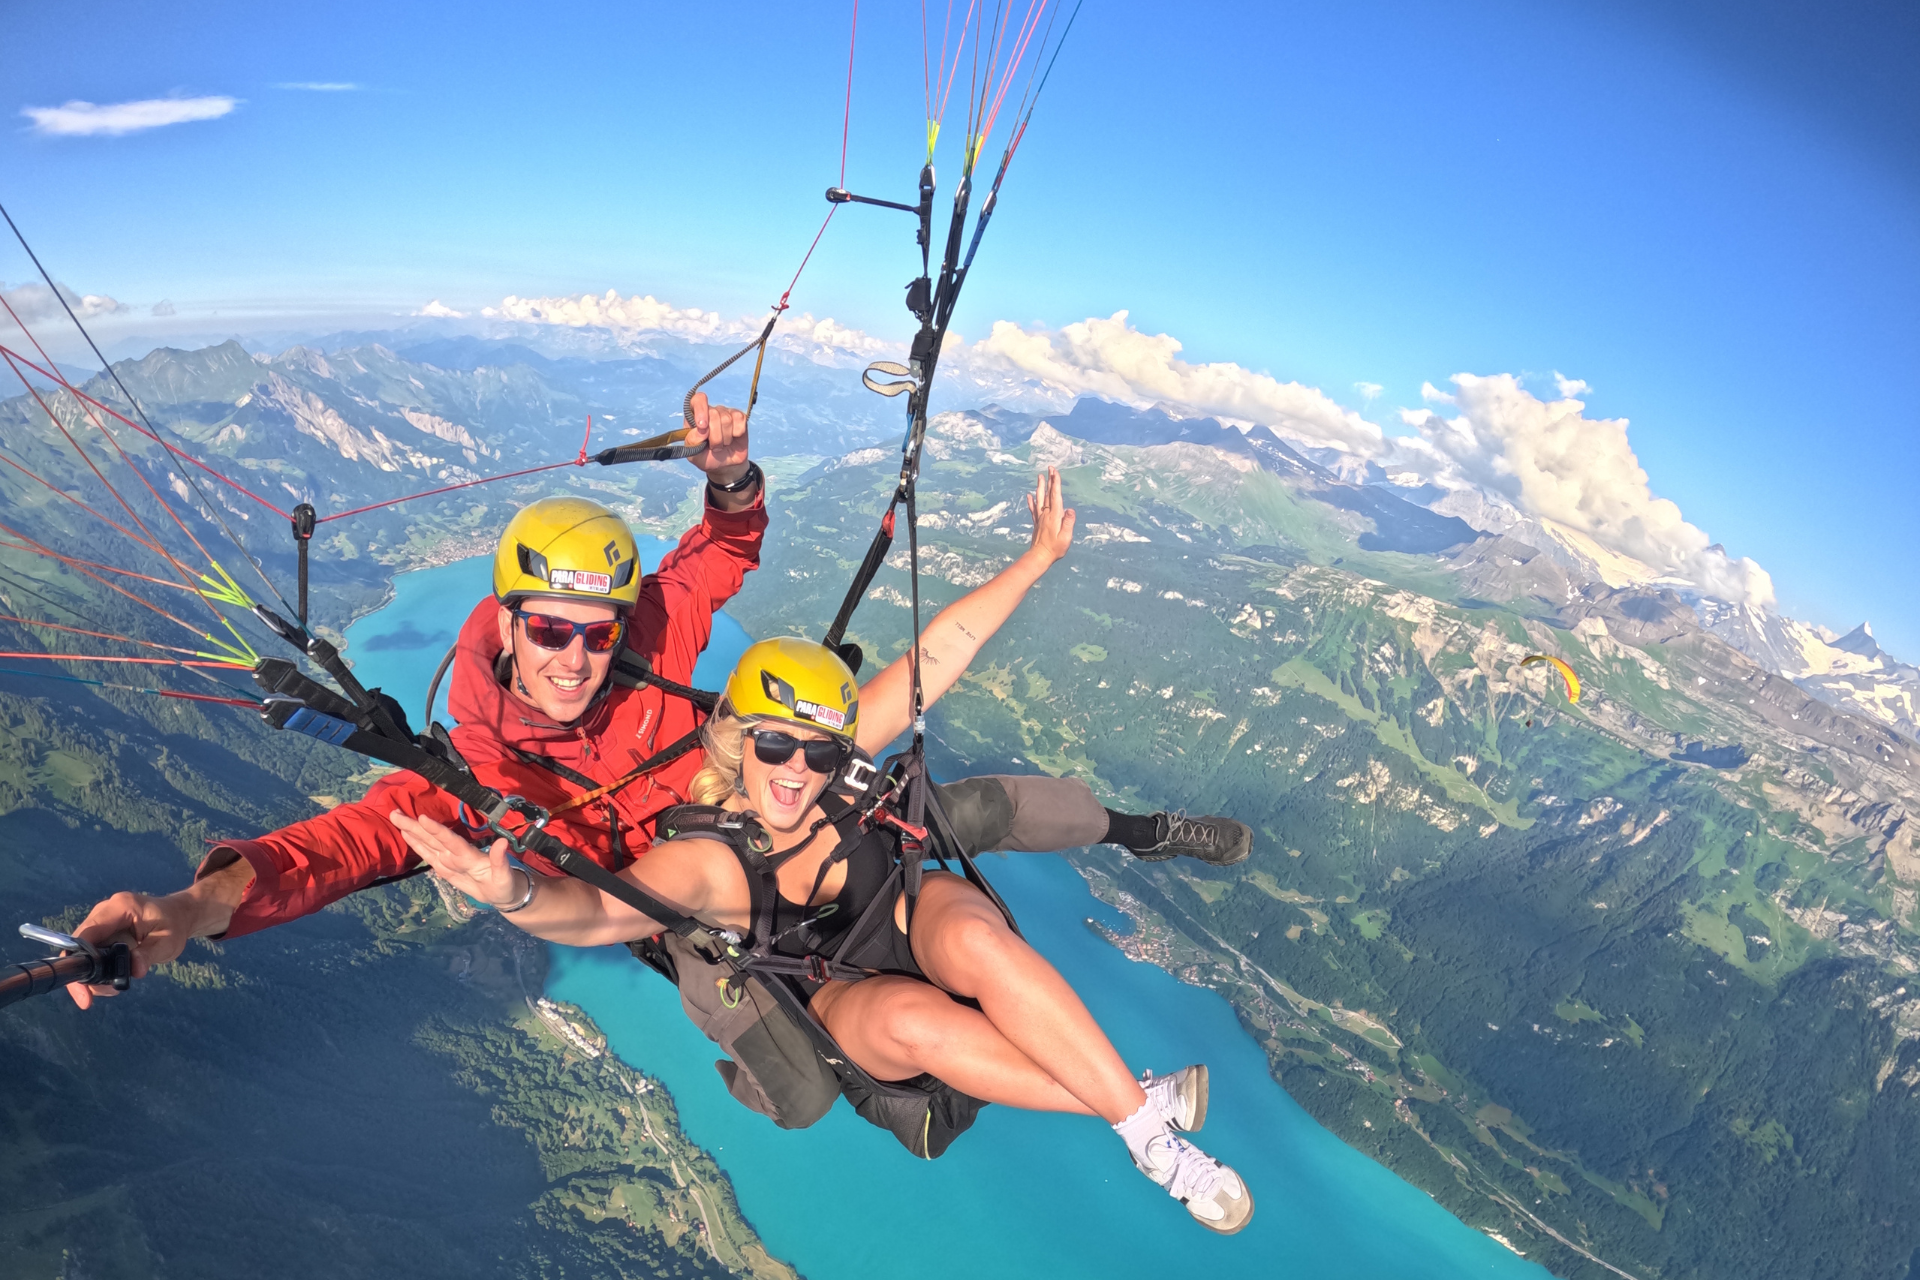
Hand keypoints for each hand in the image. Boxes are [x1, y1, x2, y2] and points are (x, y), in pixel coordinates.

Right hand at [65, 891, 191, 1008]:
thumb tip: (135, 971)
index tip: (84, 989)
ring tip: (112, 989)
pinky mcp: (101, 933)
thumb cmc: (174, 924)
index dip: (79, 962)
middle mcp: (103, 912)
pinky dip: (96, 972)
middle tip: (92, 998)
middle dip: (83, 976)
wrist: (177, 915)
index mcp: (120, 907)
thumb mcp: (168, 942)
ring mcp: (100, 922)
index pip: (87, 935)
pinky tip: (111, 982)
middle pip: (78, 947)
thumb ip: (149, 954)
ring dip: (91, 976)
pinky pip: (90, 954)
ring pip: (81, 954)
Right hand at [389, 810, 522, 906]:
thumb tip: (503, 843)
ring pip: (427, 842)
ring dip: (411, 830)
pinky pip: (427, 853)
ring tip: (396, 817)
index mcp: (469, 855)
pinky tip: (405, 834)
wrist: (501, 893)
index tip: (423, 818)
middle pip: (432, 837)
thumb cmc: (504, 884)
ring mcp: (448, 859)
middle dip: (414, 826)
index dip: (437, 830)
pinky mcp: (444, 867)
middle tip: (395, 812)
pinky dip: (416, 844)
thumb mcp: (504, 876)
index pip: (450, 840)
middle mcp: (456, 854)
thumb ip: (500, 860)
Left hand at [683, 391, 750, 487]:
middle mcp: (710, 411)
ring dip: (725, 438)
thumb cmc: (707, 457)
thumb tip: (701, 429)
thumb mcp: (694, 455)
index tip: (702, 426)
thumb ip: (692, 442)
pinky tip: (733, 438)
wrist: (725, 465)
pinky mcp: (740, 417)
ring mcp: (726, 413)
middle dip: (715, 436)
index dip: (701, 410)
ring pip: (727, 419)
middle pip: (714, 413)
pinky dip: (737, 433)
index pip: (698, 400)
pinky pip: (740, 420)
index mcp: (695, 416)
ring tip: (722, 445)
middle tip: (714, 447)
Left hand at [1024, 466, 1075, 566]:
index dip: (1056, 483)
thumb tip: (1070, 510)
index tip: (1055, 472)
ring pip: (1040, 499)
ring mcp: (1040, 518)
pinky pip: (1034, 509)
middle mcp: (1046, 514)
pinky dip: (1031, 501)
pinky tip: (1029, 496)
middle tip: (1050, 468)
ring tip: (1040, 476)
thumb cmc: (1055, 549)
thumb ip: (1068, 523)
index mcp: (1055, 516)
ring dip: (1040, 487)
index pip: (1056, 496)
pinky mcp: (1037, 523)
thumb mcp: (1065, 537)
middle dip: (1050, 480)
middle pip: (1048, 494)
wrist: (1039, 557)